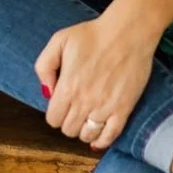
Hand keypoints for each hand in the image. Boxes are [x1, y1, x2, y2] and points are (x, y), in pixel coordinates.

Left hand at [33, 7, 160, 148]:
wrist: (128, 32)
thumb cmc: (92, 34)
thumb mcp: (58, 41)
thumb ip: (44, 67)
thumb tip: (47, 93)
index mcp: (67, 86)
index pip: (53, 119)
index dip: (55, 113)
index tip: (62, 103)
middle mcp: (85, 101)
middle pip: (68, 130)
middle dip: (68, 121)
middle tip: (74, 108)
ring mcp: (105, 107)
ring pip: (87, 135)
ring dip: (83, 129)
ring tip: (86, 117)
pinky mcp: (124, 108)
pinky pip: (111, 136)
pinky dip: (102, 140)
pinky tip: (97, 136)